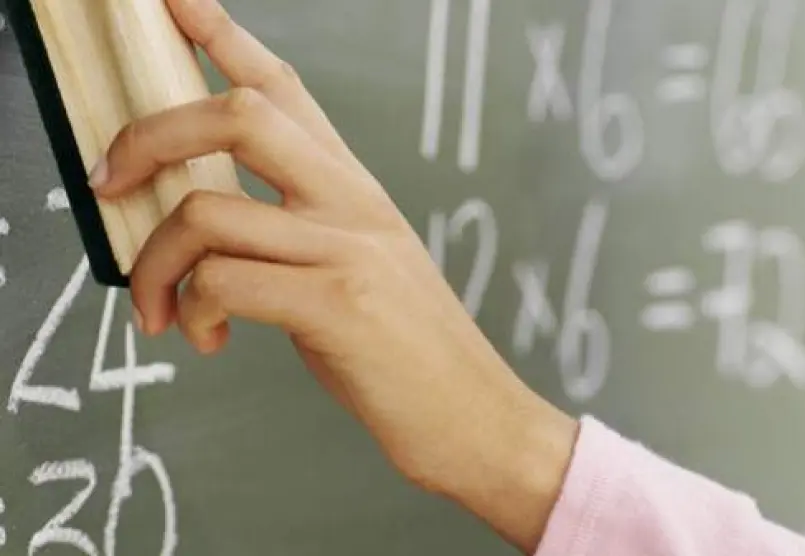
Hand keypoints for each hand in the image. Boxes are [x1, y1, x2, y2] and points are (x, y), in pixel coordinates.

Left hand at [89, 0, 577, 551]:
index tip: (173, 2)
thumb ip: (296, 230)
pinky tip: (210, 338)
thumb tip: (200, 223)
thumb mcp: (359, 268)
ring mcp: (348, 249)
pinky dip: (192, 311)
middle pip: (238, 115)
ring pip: (205, 210)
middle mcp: (352, 203)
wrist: (476, 414)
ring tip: (159, 310)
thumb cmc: (405, 349)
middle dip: (149, 135)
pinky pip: (221, 282)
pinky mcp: (338, 306)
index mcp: (355, 188)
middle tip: (107, 179)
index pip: (284, 89)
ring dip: (152, 264)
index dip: (222, 35)